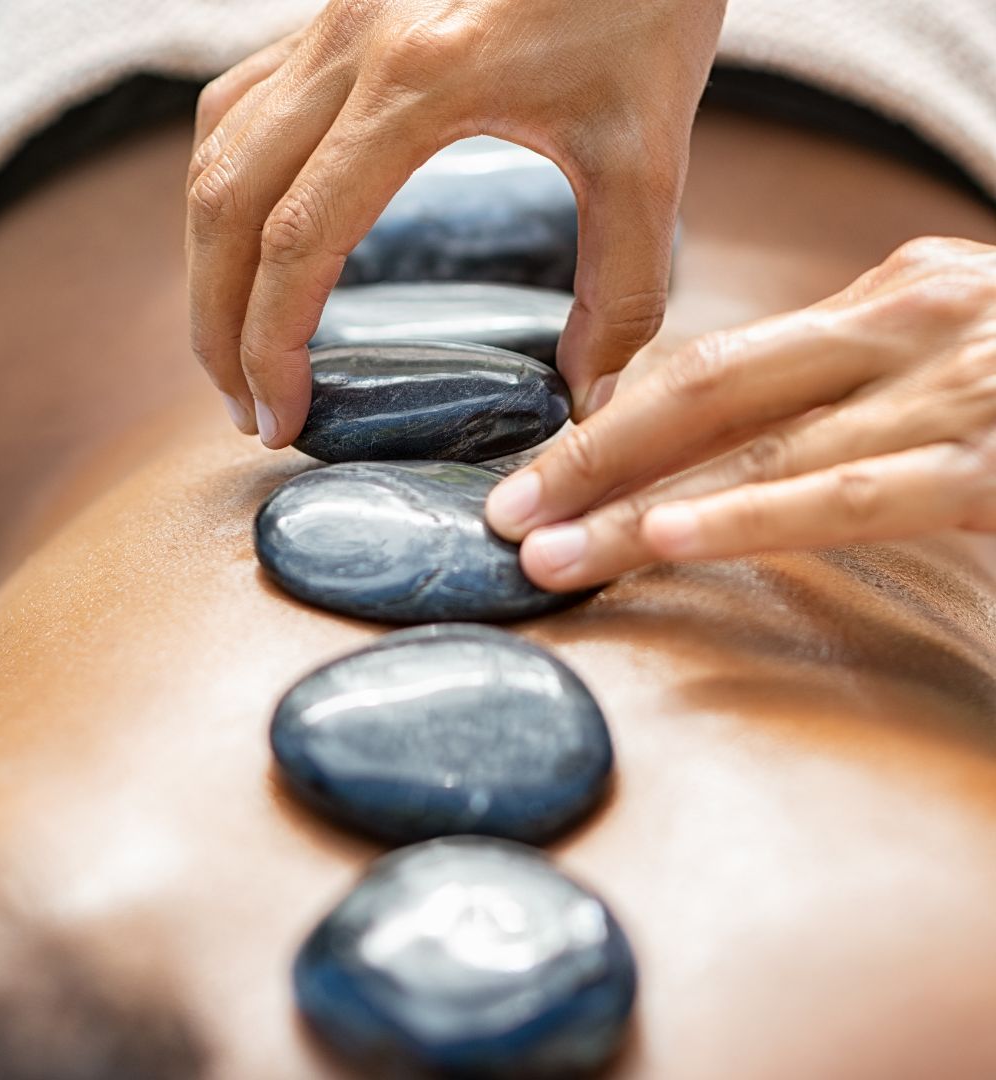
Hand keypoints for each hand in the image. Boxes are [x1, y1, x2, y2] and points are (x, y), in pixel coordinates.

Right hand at [185, 0, 726, 444]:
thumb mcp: (651, 152)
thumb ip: (623, 289)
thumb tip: (584, 394)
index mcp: (416, 84)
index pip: (297, 240)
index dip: (271, 346)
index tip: (281, 420)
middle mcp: (350, 42)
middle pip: (224, 202)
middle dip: (216, 323)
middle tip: (245, 409)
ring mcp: (334, 18)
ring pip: (217, 149)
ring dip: (208, 257)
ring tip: (236, 340)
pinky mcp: (342, 12)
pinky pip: (245, 104)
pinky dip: (231, 187)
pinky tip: (258, 237)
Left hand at [486, 237, 995, 588]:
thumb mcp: (944, 358)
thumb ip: (843, 391)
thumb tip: (725, 455)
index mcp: (890, 296)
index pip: (713, 362)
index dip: (615, 424)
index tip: (545, 476)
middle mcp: (909, 322)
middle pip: (705, 390)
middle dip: (589, 457)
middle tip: (502, 511)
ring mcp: (955, 387)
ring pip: (754, 449)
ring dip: (634, 507)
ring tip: (543, 549)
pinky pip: (850, 494)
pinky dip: (750, 518)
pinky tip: (665, 541)